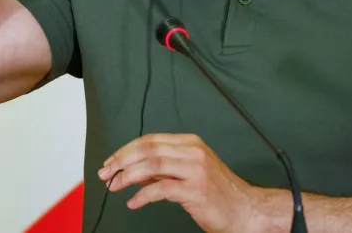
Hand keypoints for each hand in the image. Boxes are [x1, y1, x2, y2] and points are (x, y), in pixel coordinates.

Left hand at [98, 133, 263, 232]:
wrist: (246, 211)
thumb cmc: (219, 194)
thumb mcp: (190, 173)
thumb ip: (163, 170)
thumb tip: (134, 171)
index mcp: (191, 143)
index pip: (150, 140)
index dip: (125, 150)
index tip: (111, 161)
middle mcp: (193, 152)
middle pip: (147, 149)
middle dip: (121, 161)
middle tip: (106, 173)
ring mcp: (196, 170)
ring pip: (152, 165)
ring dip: (127, 176)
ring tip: (115, 186)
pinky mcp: (196, 190)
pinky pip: (161, 189)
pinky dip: (142, 196)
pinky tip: (133, 202)